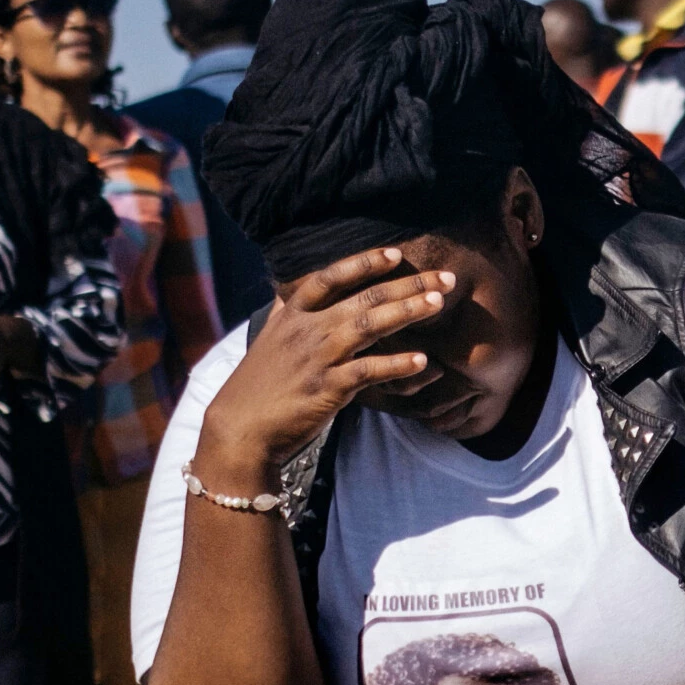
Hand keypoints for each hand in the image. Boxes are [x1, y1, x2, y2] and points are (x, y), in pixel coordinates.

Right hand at [197, 247, 449, 475]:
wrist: (240, 431)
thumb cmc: (259, 387)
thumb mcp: (268, 341)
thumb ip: (285, 314)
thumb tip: (289, 290)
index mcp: (292, 316)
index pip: (329, 278)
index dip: (362, 263)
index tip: (394, 253)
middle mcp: (306, 330)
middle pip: (363, 298)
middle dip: (407, 284)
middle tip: (444, 276)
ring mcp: (318, 358)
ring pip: (369, 326)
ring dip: (408, 311)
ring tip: (438, 301)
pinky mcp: (327, 388)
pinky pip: (369, 371)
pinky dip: (397, 364)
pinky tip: (423, 360)